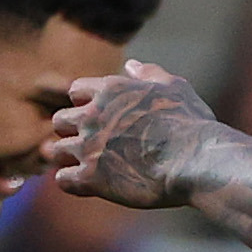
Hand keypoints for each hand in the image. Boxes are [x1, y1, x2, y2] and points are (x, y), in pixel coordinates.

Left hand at [43, 59, 214, 209]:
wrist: (196, 162)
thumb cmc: (191, 125)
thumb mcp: (175, 87)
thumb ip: (149, 73)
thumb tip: (131, 65)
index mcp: (110, 90)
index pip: (75, 92)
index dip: (84, 106)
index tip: (101, 120)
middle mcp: (93, 115)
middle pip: (59, 121)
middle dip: (72, 132)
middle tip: (92, 146)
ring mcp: (89, 147)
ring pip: (56, 151)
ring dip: (69, 159)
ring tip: (90, 168)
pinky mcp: (91, 178)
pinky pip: (63, 180)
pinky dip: (72, 183)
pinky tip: (90, 186)